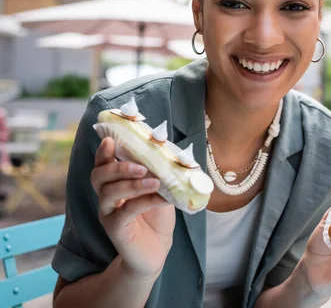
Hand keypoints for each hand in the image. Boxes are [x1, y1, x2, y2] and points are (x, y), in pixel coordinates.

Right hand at [90, 137, 175, 279]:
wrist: (157, 248)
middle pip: (98, 176)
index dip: (103, 151)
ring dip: (132, 184)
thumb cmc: (157, 216)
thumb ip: (160, 173)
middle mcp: (107, 196)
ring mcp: (108, 212)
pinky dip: (144, 201)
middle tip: (141, 166)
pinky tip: (161, 198)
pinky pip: (125, 211)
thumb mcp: (161, 189)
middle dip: (117, 167)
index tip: (111, 139)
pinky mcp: (115, 228)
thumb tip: (173, 154)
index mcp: (115, 182)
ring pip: (108, 193)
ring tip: (154, 181)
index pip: (103, 163)